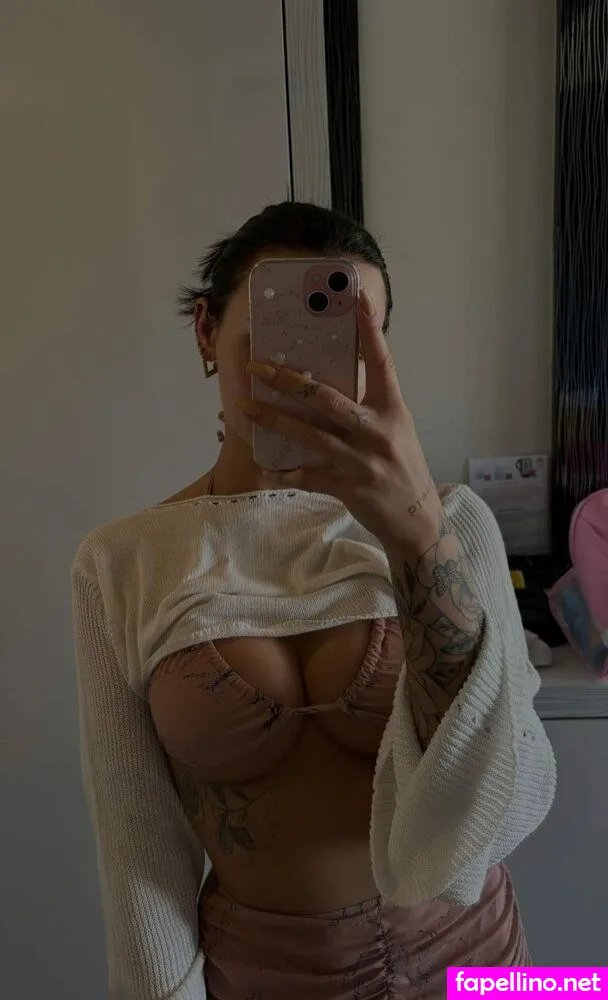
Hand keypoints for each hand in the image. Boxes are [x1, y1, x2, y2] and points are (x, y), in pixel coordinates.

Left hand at [235, 289, 442, 558]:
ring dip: (272, 420)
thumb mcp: (396, 428)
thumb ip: (370, 404)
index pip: (381, 362)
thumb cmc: (403, 466)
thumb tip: (332, 378)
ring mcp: (360, 460)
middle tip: (258, 367)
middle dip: (288, 381)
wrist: (415, 519)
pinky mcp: (347, 487)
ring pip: (308, 434)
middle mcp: (377, 431)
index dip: (369, 330)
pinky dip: (283, 473)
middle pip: (327, 398)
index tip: (356, 298)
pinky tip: (263, 468)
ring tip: (244, 408)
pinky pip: (306, 476)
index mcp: (392, 410)